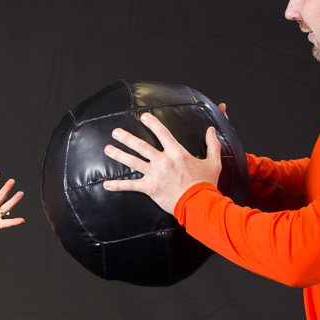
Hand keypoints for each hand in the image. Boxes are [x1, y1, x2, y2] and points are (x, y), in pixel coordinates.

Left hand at [101, 112, 222, 214]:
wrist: (199, 203)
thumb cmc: (206, 184)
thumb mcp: (213, 162)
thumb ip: (212, 144)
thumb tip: (212, 130)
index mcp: (177, 153)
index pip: (163, 133)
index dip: (152, 123)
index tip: (143, 116)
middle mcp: (163, 161)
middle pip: (141, 146)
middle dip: (127, 138)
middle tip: (115, 132)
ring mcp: (155, 174)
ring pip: (133, 162)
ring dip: (119, 155)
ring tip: (107, 149)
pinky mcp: (150, 188)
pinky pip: (131, 186)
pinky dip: (118, 186)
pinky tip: (106, 184)